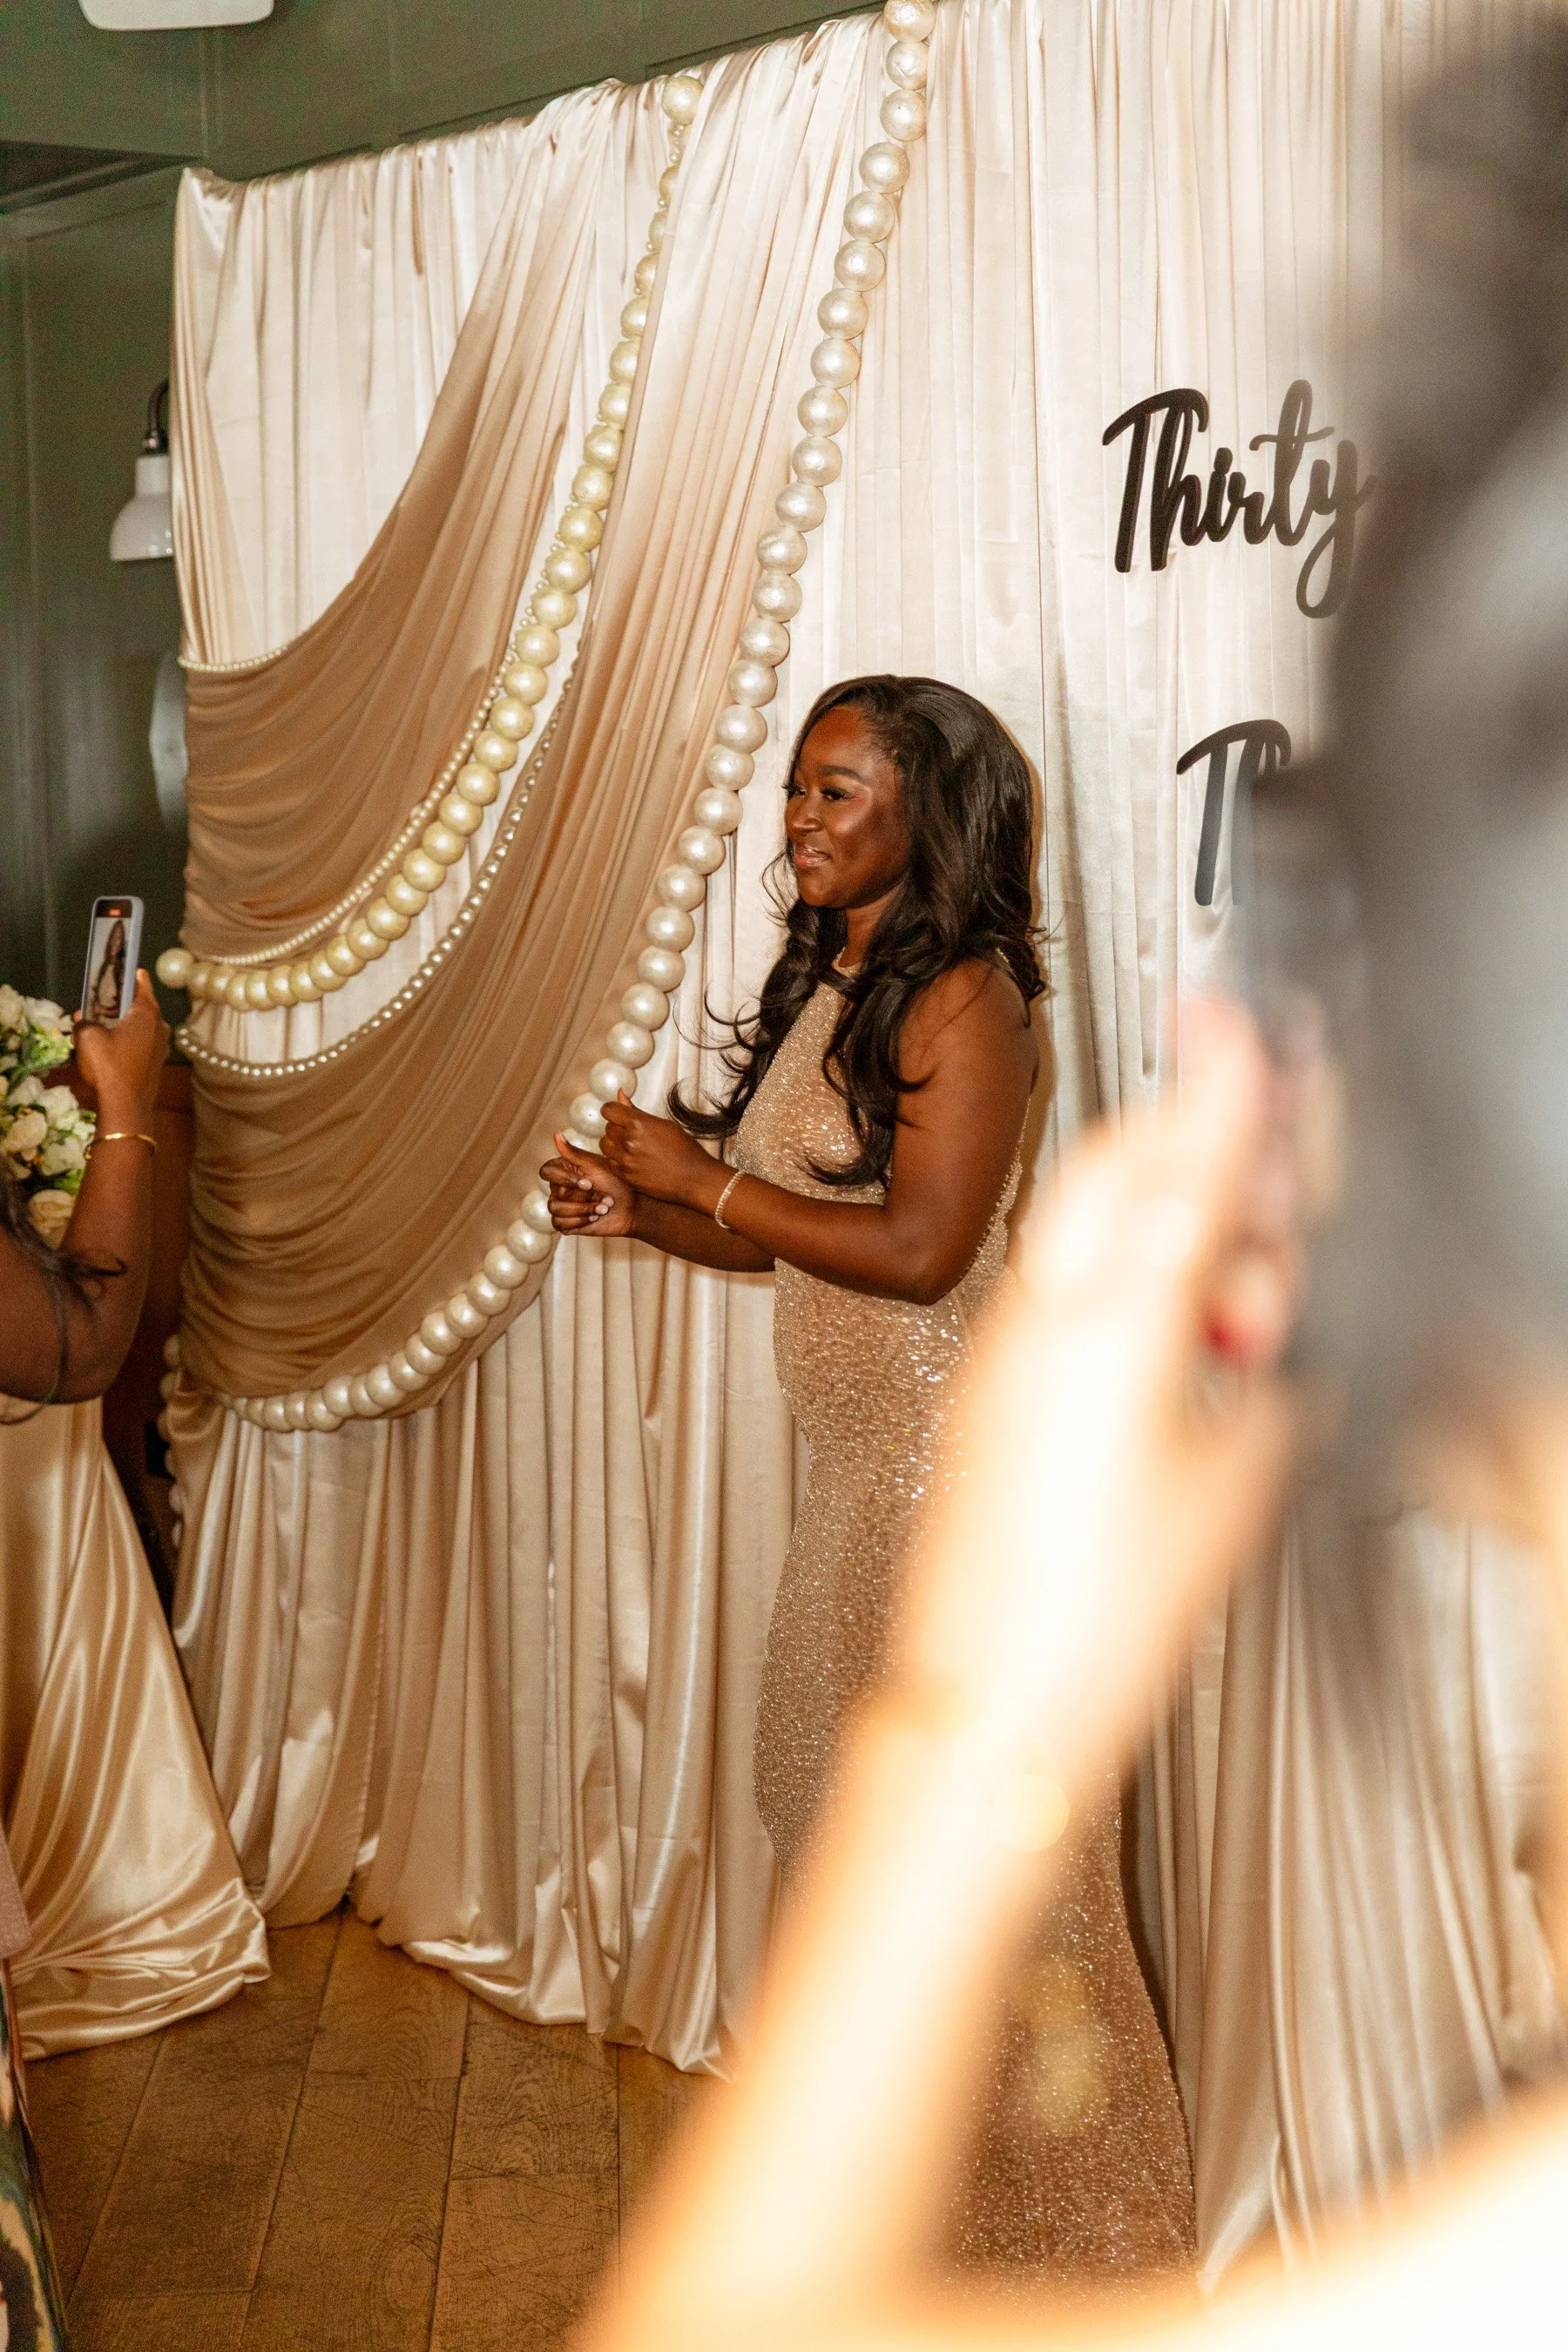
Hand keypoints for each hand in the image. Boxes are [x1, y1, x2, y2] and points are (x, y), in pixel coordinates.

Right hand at [72, 971, 168, 1131]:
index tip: (132, 969)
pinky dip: (130, 1039)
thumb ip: (84, 1022)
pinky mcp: (157, 1063)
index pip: (142, 986)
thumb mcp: (87, 1037)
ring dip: (127, 1023)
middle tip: (109, 998)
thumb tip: (81, 1018)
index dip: (135, 977)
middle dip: (126, 1002)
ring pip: (143, 1027)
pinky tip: (113, 1045)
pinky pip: (143, 1043)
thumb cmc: (108, 1065)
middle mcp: (160, 1027)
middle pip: (143, 1007)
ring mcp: (161, 1047)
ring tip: (106, 1022)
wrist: (126, 1106)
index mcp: (146, 1014)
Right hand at [542, 1139, 635, 1237]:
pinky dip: (580, 1221)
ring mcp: (562, 1206)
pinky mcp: (566, 1223)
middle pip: (557, 1193)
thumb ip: (573, 1153)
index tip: (589, 1183)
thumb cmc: (616, 1182)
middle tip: (604, 1195)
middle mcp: (558, 1187)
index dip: (566, 1179)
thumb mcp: (595, 1165)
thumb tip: (556, 1134)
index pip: (547, 1171)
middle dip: (585, 1197)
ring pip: (556, 1209)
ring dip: (584, 1209)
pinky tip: (594, 1217)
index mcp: (563, 1170)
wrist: (631, 1207)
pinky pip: (560, 1224)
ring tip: (603, 1207)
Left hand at [599, 1094, 722, 1208]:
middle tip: (633, 1132)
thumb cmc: (683, 1149)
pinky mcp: (625, 1176)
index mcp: (638, 1124)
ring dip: (614, 1143)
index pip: (608, 1110)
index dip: (613, 1110)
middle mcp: (628, 1141)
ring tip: (631, 1146)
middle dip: (617, 1127)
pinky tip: (632, 1159)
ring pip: (605, 1145)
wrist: (693, 1178)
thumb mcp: (663, 1124)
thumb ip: (637, 1111)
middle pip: (607, 1127)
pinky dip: (617, 1159)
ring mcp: (625, 1160)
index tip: (618, 1113)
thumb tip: (620, 1094)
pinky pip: (610, 1162)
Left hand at [895, 997, 1301, 1765]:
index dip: (1222, 1083)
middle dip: (1200, 1157)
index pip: (1186, 1166)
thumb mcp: (1238, 1481)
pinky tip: (1170, 1349)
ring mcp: (1005, 1348)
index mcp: (1117, 1325)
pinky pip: (1062, 1288)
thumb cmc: (1100, 1613)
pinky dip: (1125, 1283)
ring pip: (1093, 1226)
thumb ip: (1268, 1373)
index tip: (1235, 1014)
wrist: (986, 1703)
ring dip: (1169, 1227)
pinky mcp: (990, 1387)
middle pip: (1124, 1171)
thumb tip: (1270, 1326)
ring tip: (1234, 1319)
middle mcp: (1043, 1317)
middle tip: (1268, 1211)